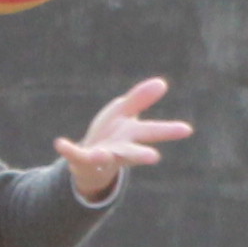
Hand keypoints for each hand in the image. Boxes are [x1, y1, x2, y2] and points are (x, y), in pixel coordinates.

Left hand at [56, 78, 191, 204]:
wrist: (90, 163)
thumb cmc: (113, 135)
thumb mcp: (125, 113)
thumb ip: (140, 99)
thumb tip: (162, 83)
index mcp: (132, 136)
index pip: (152, 132)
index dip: (169, 131)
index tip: (187, 130)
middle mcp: (120, 149)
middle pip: (132, 151)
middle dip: (141, 154)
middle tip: (154, 158)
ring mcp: (101, 156)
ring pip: (105, 158)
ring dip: (103, 156)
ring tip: (101, 154)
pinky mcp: (81, 160)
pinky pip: (74, 154)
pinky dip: (68, 149)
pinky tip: (60, 143)